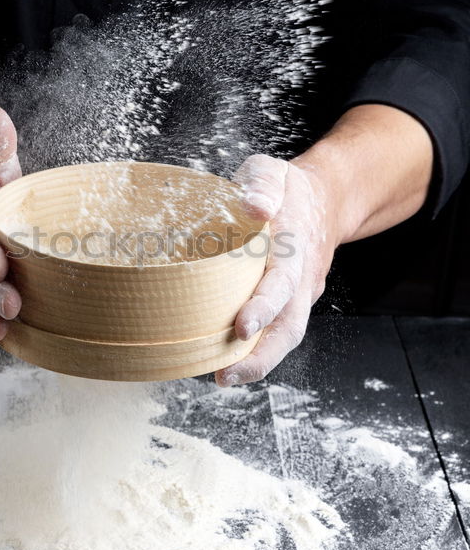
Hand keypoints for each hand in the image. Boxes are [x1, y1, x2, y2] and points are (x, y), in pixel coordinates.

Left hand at [215, 153, 338, 385]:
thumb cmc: (288, 188)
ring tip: (223, 379)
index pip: (282, 282)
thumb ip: (263, 183)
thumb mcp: (273, 170)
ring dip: (257, 362)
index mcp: (295, 247)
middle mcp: (301, 279)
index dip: (264, 306)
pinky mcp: (289, 304)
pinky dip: (255, 351)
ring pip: (285, 336)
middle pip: (290, 327)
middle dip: (262, 356)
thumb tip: (254, 206)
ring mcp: (298, 295)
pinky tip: (223, 362)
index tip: (242, 326)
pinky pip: (276, 331)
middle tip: (227, 376)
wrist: (325, 201)